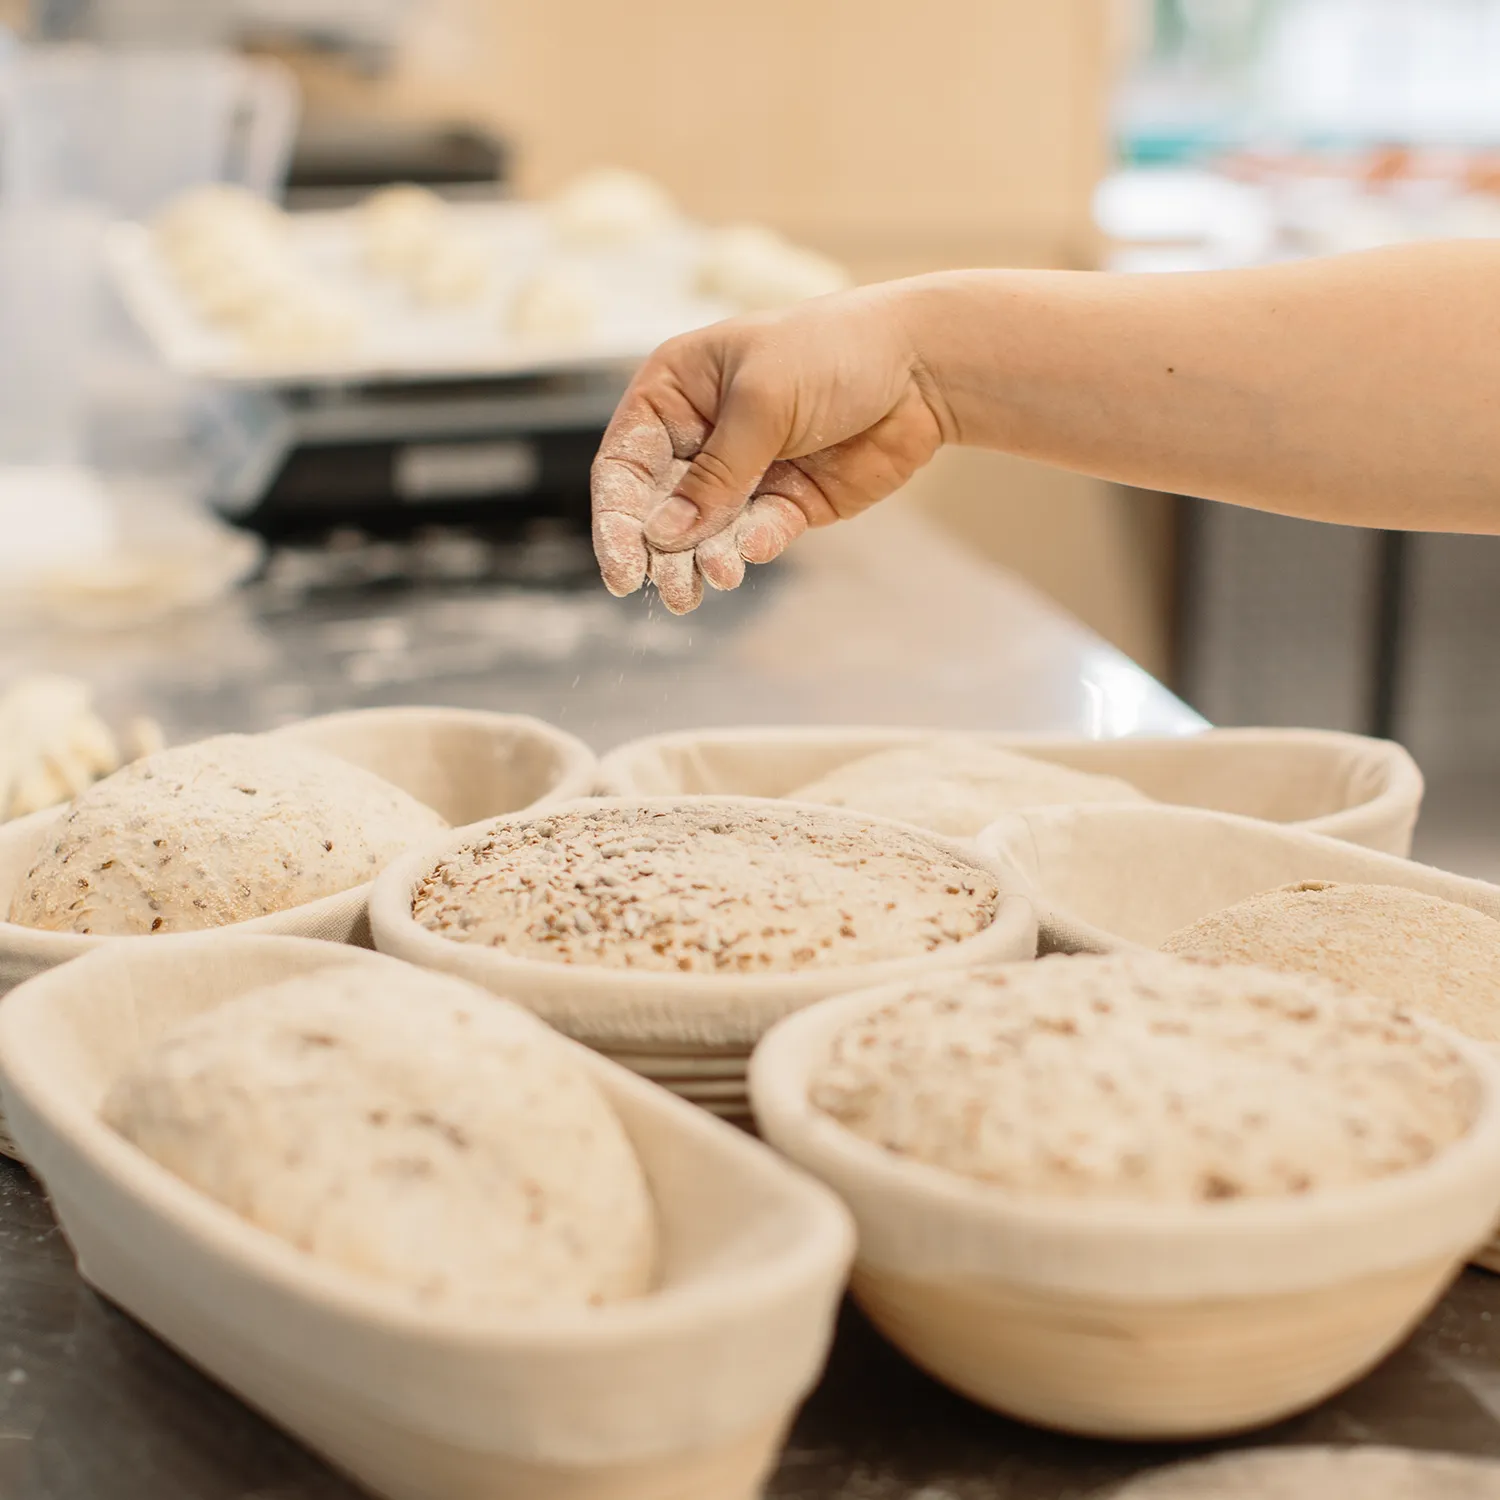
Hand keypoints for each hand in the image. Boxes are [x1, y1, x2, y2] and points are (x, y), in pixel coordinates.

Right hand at [591, 282, 950, 612]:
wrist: (922, 367)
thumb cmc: (834, 351)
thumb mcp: (763, 403)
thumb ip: (714, 474)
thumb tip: (663, 535)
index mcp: (675, 390)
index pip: (625, 464)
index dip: (618, 519)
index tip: (623, 570)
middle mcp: (701, 433)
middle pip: (660, 508)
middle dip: (662, 552)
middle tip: (672, 591)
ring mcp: (744, 471)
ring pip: (706, 531)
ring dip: (702, 560)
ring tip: (715, 579)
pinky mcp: (786, 501)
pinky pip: (755, 534)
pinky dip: (749, 547)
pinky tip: (748, 554)